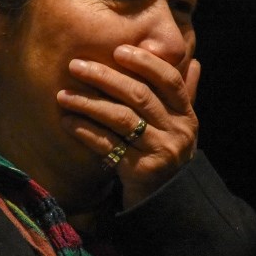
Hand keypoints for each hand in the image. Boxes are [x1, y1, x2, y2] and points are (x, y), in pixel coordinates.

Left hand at [56, 44, 200, 207]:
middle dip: (104, 77)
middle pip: (139, 95)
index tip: (118, 50)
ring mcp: (161, 151)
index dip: (144, 63)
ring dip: (88, 103)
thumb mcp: (180, 126)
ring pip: (120, 118)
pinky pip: (108, 144)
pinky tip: (67, 122)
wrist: (167, 205)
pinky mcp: (141, 171)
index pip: (169, 80)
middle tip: (75, 65)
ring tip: (62, 95)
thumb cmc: (167, 156)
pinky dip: (85, 131)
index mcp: (187, 115)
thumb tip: (192, 59)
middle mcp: (178, 131)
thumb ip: (184, 93)